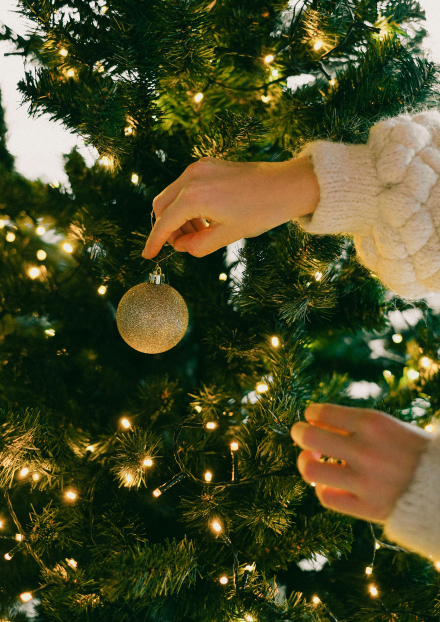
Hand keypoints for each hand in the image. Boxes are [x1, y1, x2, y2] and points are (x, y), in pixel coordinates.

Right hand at [142, 156, 319, 258]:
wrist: (288, 185)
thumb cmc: (261, 211)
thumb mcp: (228, 235)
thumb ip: (199, 245)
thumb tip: (182, 247)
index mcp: (194, 196)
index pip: (165, 223)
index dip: (155, 242)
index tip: (148, 256)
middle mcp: (192, 177)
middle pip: (161, 205)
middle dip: (167, 228)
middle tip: (183, 245)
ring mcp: (200, 167)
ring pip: (173, 195)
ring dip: (179, 217)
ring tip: (201, 233)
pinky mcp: (209, 165)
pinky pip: (186, 186)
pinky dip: (188, 204)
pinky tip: (207, 218)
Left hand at [291, 403, 430, 522]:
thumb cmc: (411, 450)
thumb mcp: (388, 426)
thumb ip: (353, 424)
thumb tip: (313, 422)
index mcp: (372, 423)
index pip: (320, 412)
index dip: (310, 414)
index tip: (312, 418)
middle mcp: (365, 450)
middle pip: (308, 437)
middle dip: (298, 433)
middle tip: (300, 434)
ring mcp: (365, 481)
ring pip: (309, 470)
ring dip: (304, 462)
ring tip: (310, 460)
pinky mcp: (367, 508)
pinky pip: (326, 497)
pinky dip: (322, 489)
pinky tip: (329, 483)